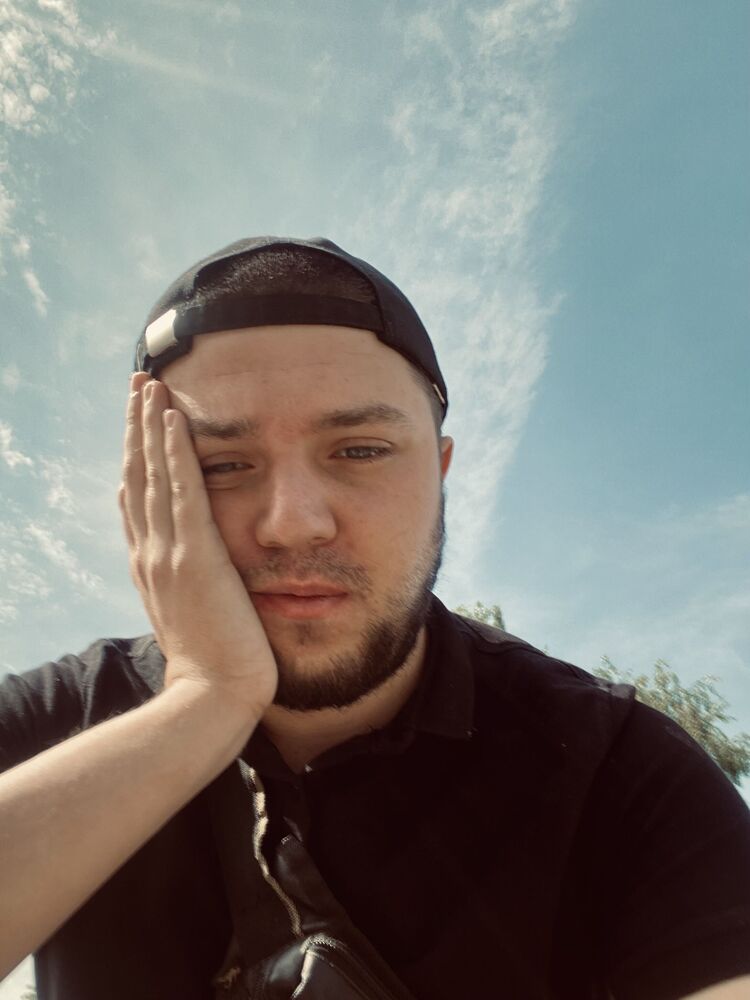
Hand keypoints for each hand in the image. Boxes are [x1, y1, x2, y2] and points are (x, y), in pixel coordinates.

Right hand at [119, 374, 277, 717]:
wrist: (213, 698)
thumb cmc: (212, 664)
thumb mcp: (190, 617)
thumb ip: (183, 586)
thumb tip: (185, 566)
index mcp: (151, 565)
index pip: (137, 498)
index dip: (135, 457)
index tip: (138, 425)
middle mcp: (150, 552)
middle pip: (137, 475)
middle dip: (136, 427)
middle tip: (137, 385)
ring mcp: (168, 552)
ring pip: (153, 474)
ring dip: (150, 425)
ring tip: (149, 384)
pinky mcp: (194, 555)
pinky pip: (184, 490)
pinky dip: (175, 451)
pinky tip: (173, 418)